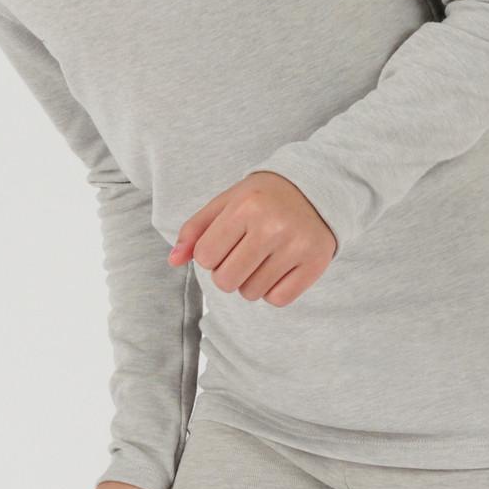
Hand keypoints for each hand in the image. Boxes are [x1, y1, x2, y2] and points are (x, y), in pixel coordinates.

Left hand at [168, 169, 335, 306]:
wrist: (315, 188)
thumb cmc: (262, 198)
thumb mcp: (226, 203)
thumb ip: (195, 230)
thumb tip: (172, 261)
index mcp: (245, 207)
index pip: (205, 257)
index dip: (210, 255)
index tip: (224, 242)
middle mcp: (272, 226)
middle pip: (226, 281)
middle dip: (227, 273)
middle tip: (241, 254)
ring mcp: (296, 246)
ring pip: (251, 293)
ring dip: (250, 282)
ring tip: (261, 259)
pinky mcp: (315, 263)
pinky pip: (278, 299)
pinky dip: (272, 291)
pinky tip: (278, 269)